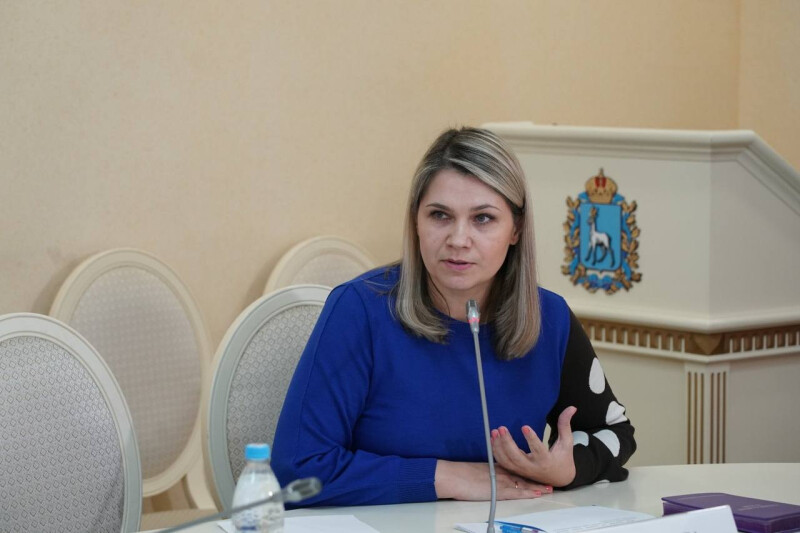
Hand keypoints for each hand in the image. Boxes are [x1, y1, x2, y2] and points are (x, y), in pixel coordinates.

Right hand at [434, 460, 552, 500]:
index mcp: (496, 466)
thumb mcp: (476, 470)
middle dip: (536, 478)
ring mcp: (501, 481)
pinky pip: (517, 493)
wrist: (454, 476)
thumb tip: (487, 475)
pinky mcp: (499, 491)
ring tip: (549, 488)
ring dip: (537, 486)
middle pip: (523, 475)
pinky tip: (537, 494)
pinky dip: (528, 493)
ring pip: (523, 484)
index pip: (515, 467)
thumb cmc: (460, 474)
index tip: (536, 470)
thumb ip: (485, 471)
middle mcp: (501, 472)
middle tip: (549, 478)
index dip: (527, 469)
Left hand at [491, 406, 577, 487]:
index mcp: (546, 461)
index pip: (538, 450)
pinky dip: (496, 452)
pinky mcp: (516, 471)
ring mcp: (523, 470)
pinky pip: (503, 463)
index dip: (531, 439)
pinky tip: (493, 439)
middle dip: (508, 443)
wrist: (559, 478)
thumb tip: (572, 408)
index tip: (524, 427)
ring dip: (499, 447)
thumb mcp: (567, 442)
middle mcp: (533, 467)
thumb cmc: (563, 458)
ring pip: (507, 461)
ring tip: (495, 431)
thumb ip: (565, 425)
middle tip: (501, 428)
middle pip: (517, 457)